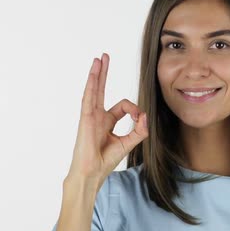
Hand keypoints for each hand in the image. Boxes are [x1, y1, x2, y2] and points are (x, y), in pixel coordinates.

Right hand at [65, 53, 147, 191]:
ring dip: (97, 73)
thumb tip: (144, 115)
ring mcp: (90, 115)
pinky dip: (91, 83)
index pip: (122, 106)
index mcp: (106, 122)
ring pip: (94, 89)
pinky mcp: (85, 117)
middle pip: (101, 89)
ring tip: (99, 58)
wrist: (92, 173)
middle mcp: (97, 116)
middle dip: (104, 73)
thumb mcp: (128, 143)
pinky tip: (94, 71)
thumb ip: (139, 130)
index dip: (134, 110)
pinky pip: (89, 96)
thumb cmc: (105, 160)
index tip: (139, 119)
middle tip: (105, 57)